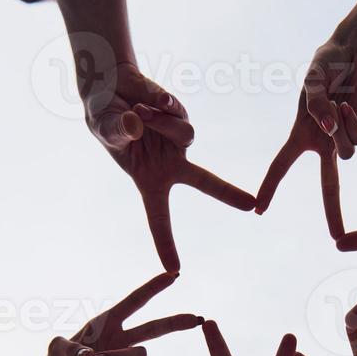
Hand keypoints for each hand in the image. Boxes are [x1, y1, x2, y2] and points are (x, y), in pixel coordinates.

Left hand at [41, 272, 202, 355]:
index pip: (136, 301)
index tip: (173, 275)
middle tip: (197, 319)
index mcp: (108, 321)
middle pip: (155, 328)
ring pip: (139, 353)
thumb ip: (69, 348)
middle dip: (176, 322)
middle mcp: (121, 337)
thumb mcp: (55, 349)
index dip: (154, 288)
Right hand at [85, 64, 255, 272]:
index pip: (158, 217)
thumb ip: (117, 131)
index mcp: (150, 179)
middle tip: (252, 206)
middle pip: (205, 181)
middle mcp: (169, 163)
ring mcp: (179, 139)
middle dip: (227, 193)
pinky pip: (177, 112)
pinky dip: (158, 105)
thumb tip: (138, 125)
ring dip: (159, 124)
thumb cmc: (105, 117)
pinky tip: (146, 101)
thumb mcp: (104, 128)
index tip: (174, 270)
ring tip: (136, 113)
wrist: (110, 85)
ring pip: (185, 135)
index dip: (165, 243)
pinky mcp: (182, 114)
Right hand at [255, 41, 356, 239]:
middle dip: (333, 212)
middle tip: (336, 239)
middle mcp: (324, 142)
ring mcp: (345, 138)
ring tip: (336, 105)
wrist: (354, 50)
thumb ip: (317, 104)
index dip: (270, 187)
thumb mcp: (313, 81)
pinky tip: (350, 103)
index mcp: (302, 134)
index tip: (259, 210)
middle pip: (329, 186)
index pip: (281, 165)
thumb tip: (330, 128)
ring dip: (339, 132)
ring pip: (346, 155)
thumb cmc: (327, 64)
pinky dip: (353, 122)